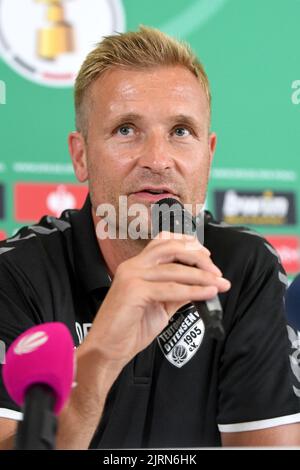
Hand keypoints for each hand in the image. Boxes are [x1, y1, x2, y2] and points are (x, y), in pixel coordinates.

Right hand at [85, 233, 230, 368]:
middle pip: (171, 248)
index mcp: (136, 265)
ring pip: (174, 269)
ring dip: (202, 276)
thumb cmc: (130, 328)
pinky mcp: (134, 290)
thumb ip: (177, 292)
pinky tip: (207, 294)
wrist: (108, 350)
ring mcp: (132, 276)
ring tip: (219, 284)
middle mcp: (133, 265)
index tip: (207, 256)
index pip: (164, 242)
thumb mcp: (160, 306)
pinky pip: (171, 288)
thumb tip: (201, 284)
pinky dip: (193, 290)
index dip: (188, 244)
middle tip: (217, 272)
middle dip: (198, 257)